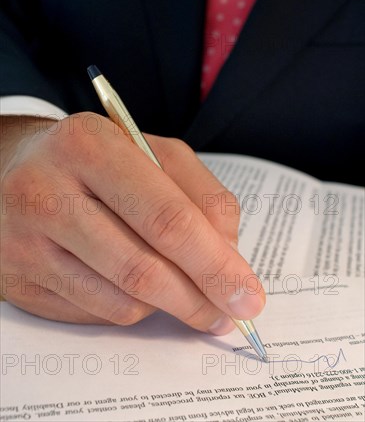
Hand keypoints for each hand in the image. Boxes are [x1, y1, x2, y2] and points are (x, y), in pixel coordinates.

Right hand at [1, 113, 264, 332]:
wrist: (13, 169)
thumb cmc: (93, 159)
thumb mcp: (148, 152)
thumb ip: (197, 194)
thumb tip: (228, 256)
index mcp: (89, 147)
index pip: (166, 216)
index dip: (215, 262)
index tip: (246, 291)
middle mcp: (47, 194)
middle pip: (143, 268)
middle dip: (200, 297)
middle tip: (230, 311)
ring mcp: (26, 243)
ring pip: (123, 301)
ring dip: (169, 305)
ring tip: (186, 292)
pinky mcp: (19, 281)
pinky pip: (96, 313)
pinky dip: (132, 307)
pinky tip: (137, 285)